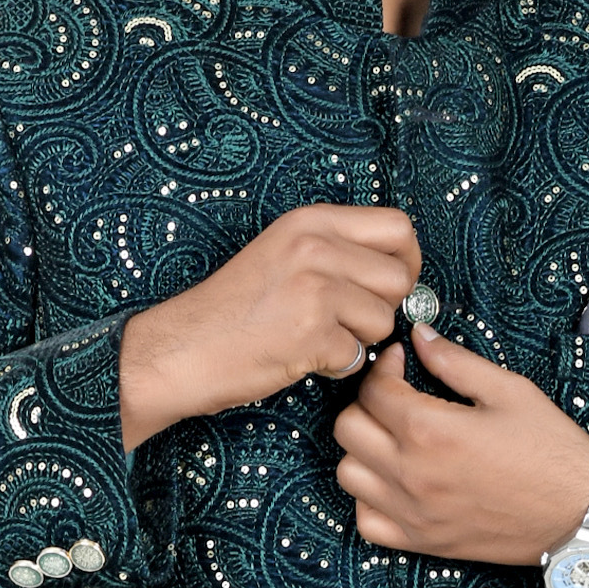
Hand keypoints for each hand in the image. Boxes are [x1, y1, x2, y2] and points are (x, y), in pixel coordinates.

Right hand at [120, 205, 421, 447]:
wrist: (182, 349)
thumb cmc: (232, 310)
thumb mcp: (282, 252)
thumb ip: (336, 249)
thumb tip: (400, 268)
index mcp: (311, 221)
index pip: (397, 226)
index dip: (407, 260)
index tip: (391, 283)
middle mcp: (316, 247)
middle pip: (399, 277)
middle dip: (384, 306)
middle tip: (348, 320)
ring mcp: (315, 289)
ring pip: (384, 320)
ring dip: (359, 340)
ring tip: (316, 337)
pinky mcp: (313, 333)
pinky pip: (357, 356)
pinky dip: (335, 366)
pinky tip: (301, 356)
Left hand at [332, 321, 588, 587]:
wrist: (580, 512)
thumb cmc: (551, 449)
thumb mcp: (508, 391)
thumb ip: (455, 362)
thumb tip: (418, 336)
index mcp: (431, 430)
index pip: (372, 390)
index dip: (383, 367)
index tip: (401, 361)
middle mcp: (411, 474)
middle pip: (348, 429)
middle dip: (366, 403)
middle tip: (395, 397)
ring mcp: (413, 512)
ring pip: (348, 474)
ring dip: (363, 449)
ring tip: (393, 439)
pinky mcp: (422, 542)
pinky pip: (367, 521)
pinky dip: (370, 499)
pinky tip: (396, 482)